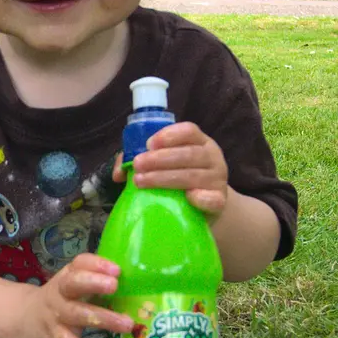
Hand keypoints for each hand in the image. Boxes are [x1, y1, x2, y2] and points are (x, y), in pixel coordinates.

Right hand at [22, 253, 134, 337]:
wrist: (26, 320)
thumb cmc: (62, 301)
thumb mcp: (74, 287)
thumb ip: (97, 285)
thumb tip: (137, 286)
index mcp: (69, 276)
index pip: (79, 263)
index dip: (97, 264)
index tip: (117, 270)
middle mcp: (61, 293)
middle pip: (73, 284)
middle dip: (93, 283)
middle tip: (115, 285)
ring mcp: (56, 315)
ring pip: (77, 314)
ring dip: (103, 319)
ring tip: (126, 324)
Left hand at [112, 121, 229, 220]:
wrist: (206, 206)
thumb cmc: (181, 179)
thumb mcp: (166, 164)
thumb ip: (142, 161)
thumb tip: (118, 173)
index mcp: (200, 142)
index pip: (189, 131)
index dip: (169, 135)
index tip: (149, 144)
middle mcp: (211, 157)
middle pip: (189, 154)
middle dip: (160, 159)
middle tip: (137, 165)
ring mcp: (217, 179)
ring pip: (193, 176)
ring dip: (165, 178)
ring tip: (141, 182)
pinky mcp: (220, 201)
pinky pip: (213, 199)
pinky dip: (200, 198)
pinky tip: (187, 198)